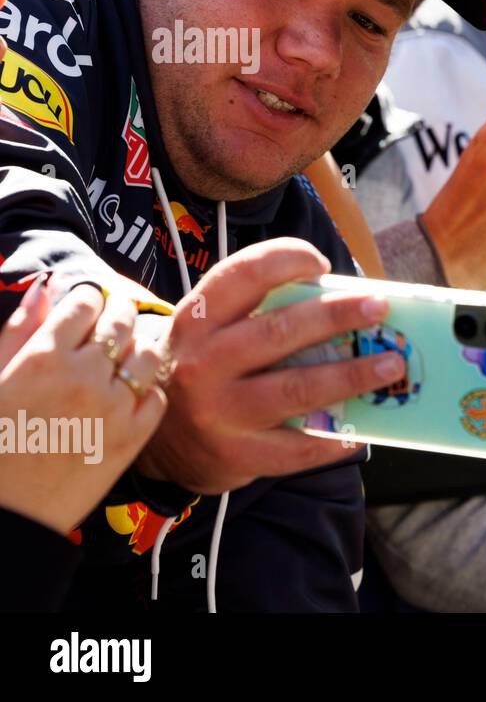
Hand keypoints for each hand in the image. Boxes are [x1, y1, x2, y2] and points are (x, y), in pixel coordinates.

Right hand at [0, 279, 165, 534]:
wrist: (7, 512)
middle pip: (121, 321)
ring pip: (147, 353)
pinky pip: (157, 395)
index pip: (86, 301)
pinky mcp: (132, 437)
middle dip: (117, 314)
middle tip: (111, 321)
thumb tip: (46, 287)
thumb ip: (18, 330)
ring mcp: (113, 406)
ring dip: (138, 347)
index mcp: (43, 357)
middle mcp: (84, 376)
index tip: (88, 305)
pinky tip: (131, 391)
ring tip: (126, 353)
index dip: (89, 298)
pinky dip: (147, 388)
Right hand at [136, 238, 406, 494]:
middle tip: (380, 307)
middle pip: (279, 331)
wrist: (159, 442)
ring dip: (352, 375)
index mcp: (198, 320)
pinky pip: (299, 447)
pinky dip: (337, 437)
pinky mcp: (238, 455)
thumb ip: (262, 313)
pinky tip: (365, 428)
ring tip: (392, 364)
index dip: (285, 261)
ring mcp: (219, 412)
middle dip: (337, 316)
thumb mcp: (214, 332)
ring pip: (297, 389)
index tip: (323, 263)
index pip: (242, 276)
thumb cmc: (207, 368)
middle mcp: (202, 363)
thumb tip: (350, 302)